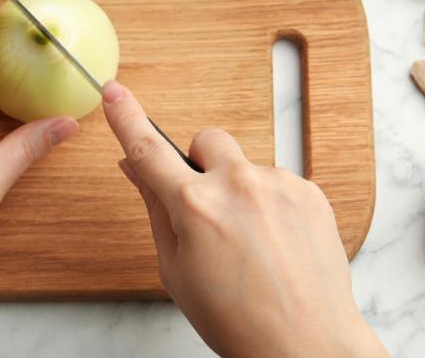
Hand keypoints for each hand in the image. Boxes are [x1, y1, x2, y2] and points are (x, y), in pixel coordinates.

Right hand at [102, 81, 387, 357]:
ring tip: (252, 244)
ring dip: (241, 190)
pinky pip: (278, 182)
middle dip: (201, 164)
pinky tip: (277, 243)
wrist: (306, 343)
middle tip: (208, 207)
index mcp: (194, 206)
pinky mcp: (310, 192)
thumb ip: (155, 209)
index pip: (148, 149)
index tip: (114, 92)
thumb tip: (136, 168)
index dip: (126, 117)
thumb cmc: (236, 318)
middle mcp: (237, 185)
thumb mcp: (175, 269)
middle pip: (207, 140)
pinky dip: (272, 204)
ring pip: (246, 166)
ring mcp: (279, 185)